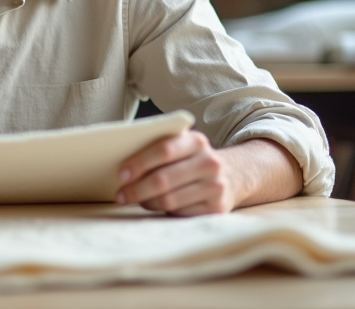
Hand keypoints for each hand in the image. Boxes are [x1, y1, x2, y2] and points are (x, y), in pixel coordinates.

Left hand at [114, 133, 302, 215]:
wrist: (233, 176)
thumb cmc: (193, 160)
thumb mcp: (183, 147)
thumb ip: (160, 149)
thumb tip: (123, 167)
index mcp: (196, 141)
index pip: (164, 149)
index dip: (140, 162)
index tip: (121, 173)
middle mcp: (209, 162)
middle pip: (164, 179)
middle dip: (137, 189)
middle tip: (120, 195)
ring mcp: (215, 187)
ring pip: (169, 199)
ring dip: (146, 201)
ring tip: (133, 200)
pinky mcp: (216, 209)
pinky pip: (180, 213)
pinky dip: (161, 210)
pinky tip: (154, 205)